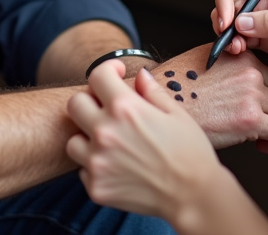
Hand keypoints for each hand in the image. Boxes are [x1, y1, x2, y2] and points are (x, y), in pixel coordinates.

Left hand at [66, 60, 236, 221]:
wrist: (194, 196)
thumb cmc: (191, 153)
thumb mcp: (176, 113)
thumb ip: (152, 91)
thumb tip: (139, 75)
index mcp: (125, 108)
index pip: (97, 76)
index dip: (108, 70)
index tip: (116, 74)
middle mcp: (105, 133)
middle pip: (75, 104)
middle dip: (90, 101)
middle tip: (107, 109)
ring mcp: (97, 162)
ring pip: (73, 141)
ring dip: (87, 138)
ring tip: (110, 143)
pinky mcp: (97, 187)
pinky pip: (82, 170)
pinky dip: (95, 167)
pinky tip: (117, 166)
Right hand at [148, 44, 267, 153]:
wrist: (156, 106)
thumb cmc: (173, 89)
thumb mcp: (205, 62)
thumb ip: (230, 66)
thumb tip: (242, 79)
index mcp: (240, 57)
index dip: (266, 95)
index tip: (255, 107)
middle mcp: (250, 72)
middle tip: (256, 124)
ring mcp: (252, 95)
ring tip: (260, 138)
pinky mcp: (251, 119)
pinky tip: (264, 147)